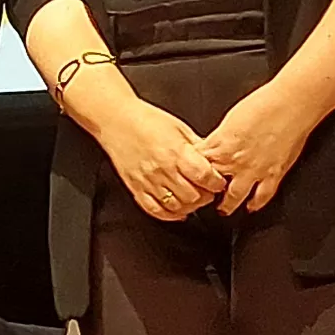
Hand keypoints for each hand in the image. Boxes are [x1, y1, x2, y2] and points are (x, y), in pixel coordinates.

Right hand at [90, 88, 225, 223]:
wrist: (116, 119)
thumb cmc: (147, 119)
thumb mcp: (180, 128)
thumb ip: (198, 146)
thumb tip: (215, 159)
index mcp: (176, 152)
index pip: (204, 177)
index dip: (217, 183)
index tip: (218, 182)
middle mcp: (163, 169)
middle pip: (193, 196)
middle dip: (206, 196)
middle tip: (207, 190)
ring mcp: (148, 181)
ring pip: (176, 207)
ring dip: (189, 206)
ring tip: (193, 199)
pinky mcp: (136, 188)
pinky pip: (154, 211)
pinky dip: (169, 215)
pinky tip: (176, 210)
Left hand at [192, 83, 321, 216]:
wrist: (291, 104)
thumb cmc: (263, 103)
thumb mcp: (229, 119)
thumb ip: (220, 137)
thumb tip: (213, 145)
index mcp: (221, 145)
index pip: (199, 166)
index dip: (193, 173)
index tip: (191, 178)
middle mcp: (235, 161)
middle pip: (212, 186)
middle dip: (206, 194)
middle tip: (203, 199)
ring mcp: (255, 171)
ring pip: (235, 197)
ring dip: (227, 205)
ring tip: (223, 210)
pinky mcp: (274, 174)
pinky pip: (262, 196)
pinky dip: (256, 204)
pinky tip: (251, 207)